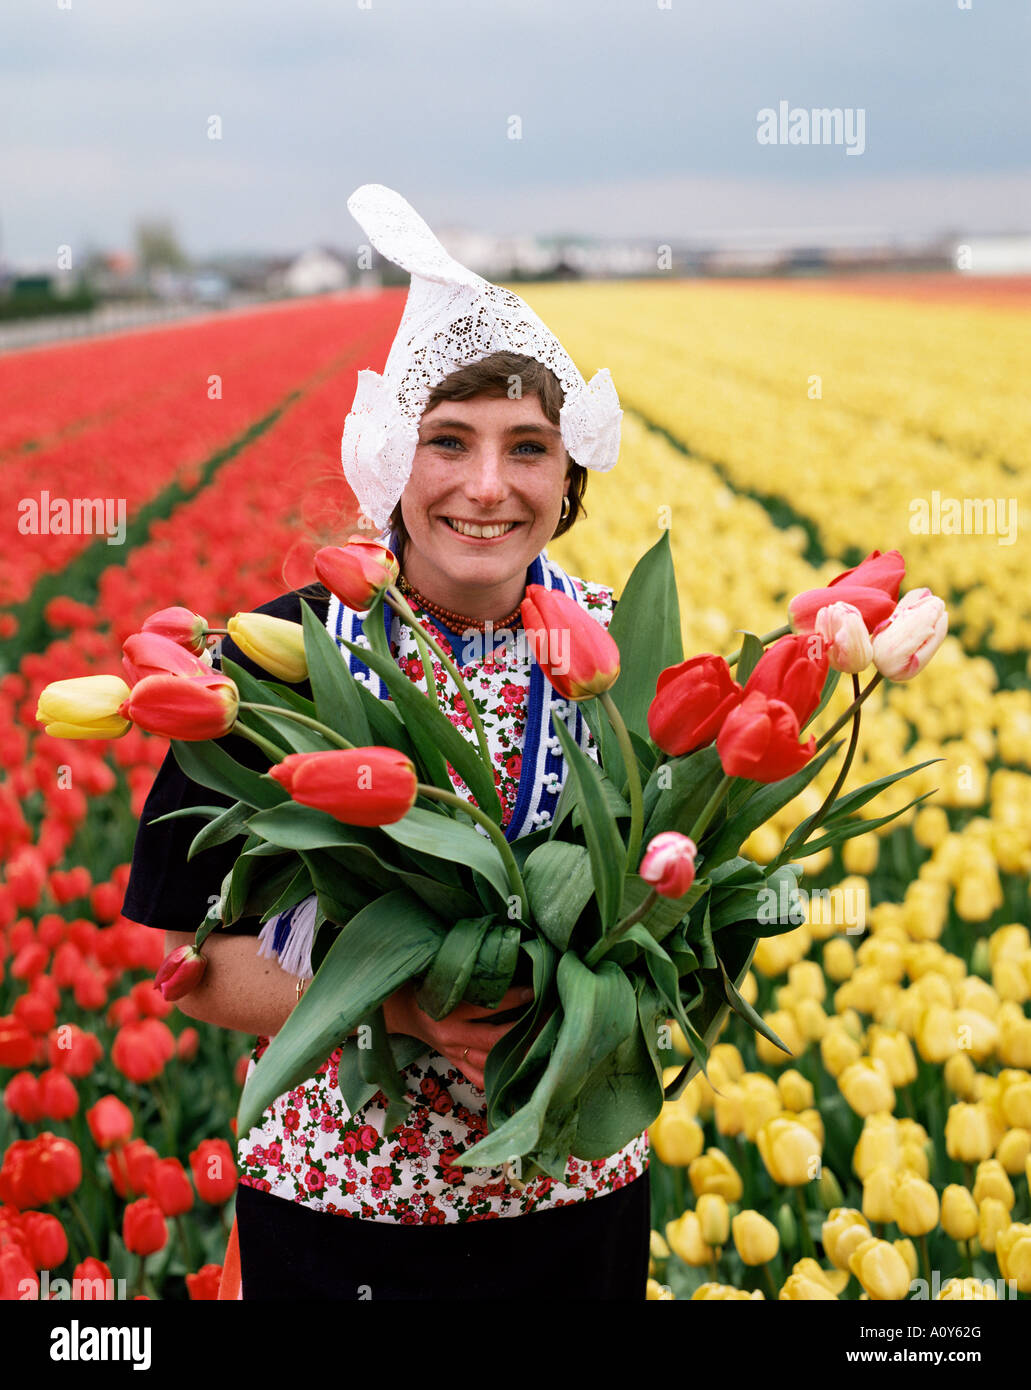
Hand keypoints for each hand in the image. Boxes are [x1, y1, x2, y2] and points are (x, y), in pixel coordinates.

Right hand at [383, 981, 535, 1089]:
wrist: (398, 1009)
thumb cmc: (423, 986)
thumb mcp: (441, 976)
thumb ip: (469, 975)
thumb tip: (505, 960)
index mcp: (447, 1011)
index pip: (486, 1006)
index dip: (514, 998)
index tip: (536, 990)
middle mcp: (451, 1036)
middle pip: (495, 1039)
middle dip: (524, 1031)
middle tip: (548, 1020)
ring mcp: (453, 1053)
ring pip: (491, 1062)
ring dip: (517, 1055)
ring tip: (542, 1045)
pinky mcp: (454, 1063)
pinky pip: (478, 1078)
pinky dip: (498, 1077)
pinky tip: (520, 1071)